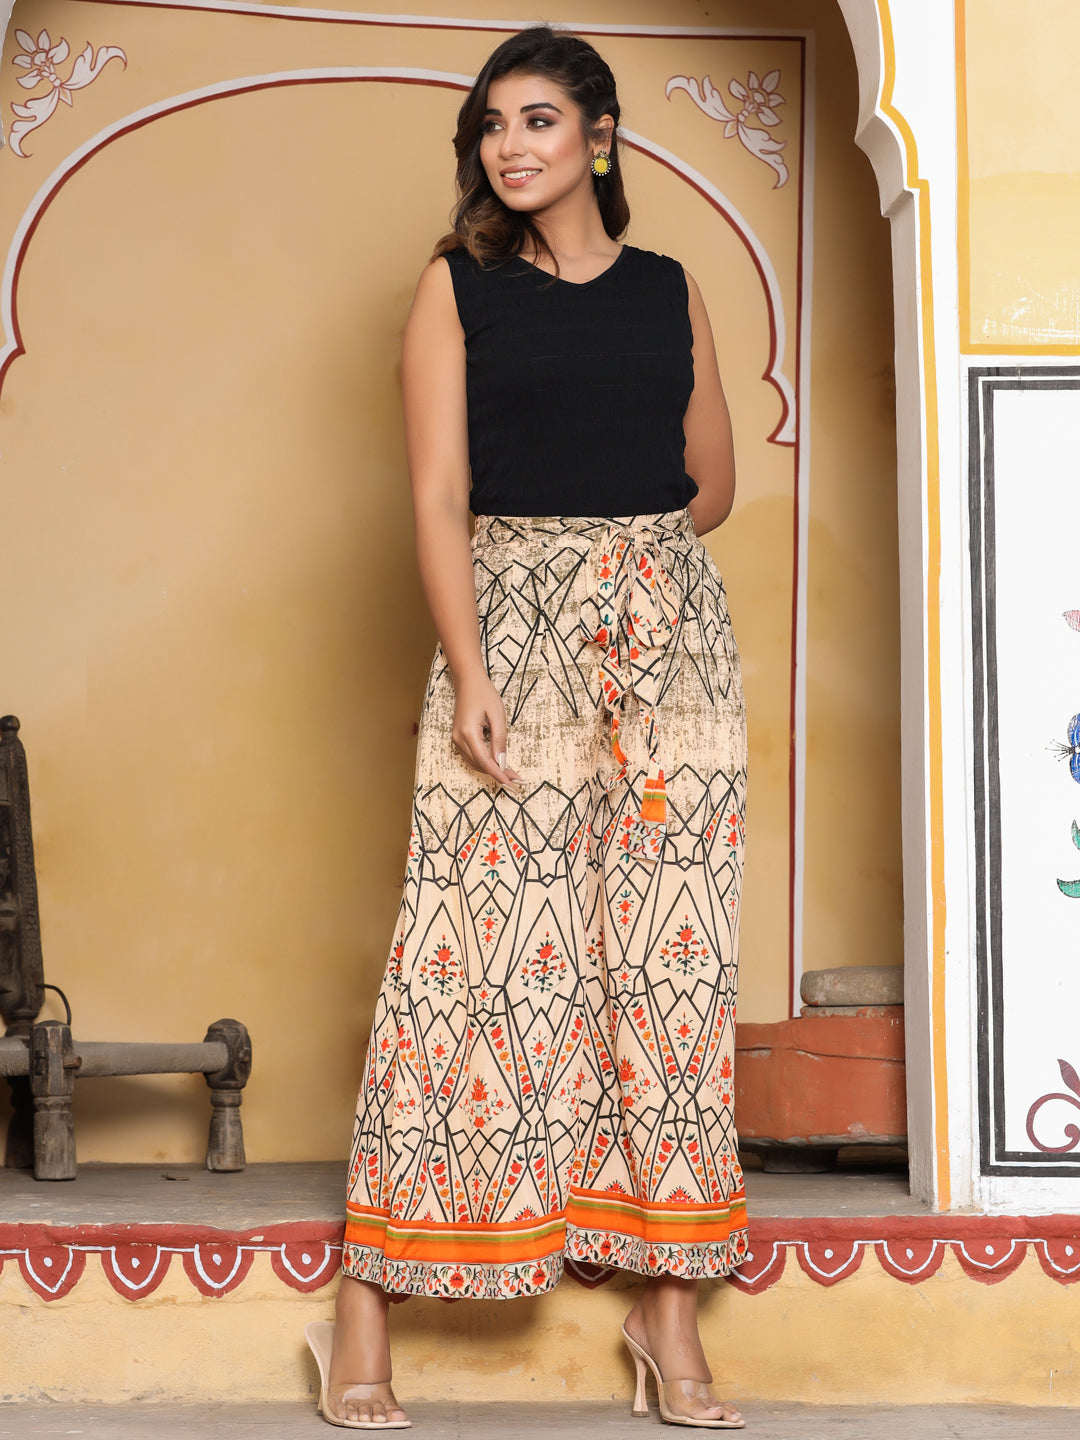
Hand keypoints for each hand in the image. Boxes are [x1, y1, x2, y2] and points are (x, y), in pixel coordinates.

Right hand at [451, 670, 524, 790]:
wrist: (468, 682)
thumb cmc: (484, 694)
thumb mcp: (497, 716)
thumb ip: (499, 740)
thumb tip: (502, 762)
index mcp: (468, 732)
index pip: (485, 761)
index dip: (499, 774)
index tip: (512, 782)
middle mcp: (458, 739)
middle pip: (479, 765)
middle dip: (497, 774)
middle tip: (516, 779)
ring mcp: (456, 739)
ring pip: (474, 763)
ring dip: (491, 770)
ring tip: (509, 773)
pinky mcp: (457, 738)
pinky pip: (471, 757)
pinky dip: (483, 763)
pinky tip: (496, 764)